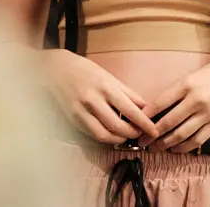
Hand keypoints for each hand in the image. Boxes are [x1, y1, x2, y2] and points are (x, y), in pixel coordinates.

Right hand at [42, 49, 159, 143]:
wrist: (56, 70)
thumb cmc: (85, 70)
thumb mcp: (109, 77)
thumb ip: (128, 93)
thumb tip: (146, 107)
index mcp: (106, 87)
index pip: (130, 110)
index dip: (144, 123)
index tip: (154, 130)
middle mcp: (93, 100)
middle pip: (118, 126)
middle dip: (132, 133)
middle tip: (140, 133)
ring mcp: (81, 112)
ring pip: (104, 135)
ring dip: (119, 139)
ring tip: (126, 135)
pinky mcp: (73, 120)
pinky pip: (92, 134)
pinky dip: (105, 137)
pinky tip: (111, 133)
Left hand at [140, 56, 209, 152]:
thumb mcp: (195, 74)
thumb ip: (178, 89)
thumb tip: (157, 106)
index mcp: (188, 84)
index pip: (160, 102)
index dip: (146, 116)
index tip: (136, 123)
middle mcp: (196, 100)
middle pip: (168, 122)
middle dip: (152, 134)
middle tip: (141, 141)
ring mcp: (207, 114)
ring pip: (181, 134)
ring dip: (165, 144)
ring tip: (155, 148)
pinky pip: (197, 140)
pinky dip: (184, 147)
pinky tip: (175, 149)